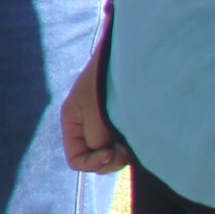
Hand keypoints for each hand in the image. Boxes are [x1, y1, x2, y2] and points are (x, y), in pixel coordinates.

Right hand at [62, 39, 130, 174]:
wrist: (131, 51)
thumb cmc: (108, 75)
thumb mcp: (94, 106)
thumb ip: (95, 134)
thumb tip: (103, 152)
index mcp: (74, 122)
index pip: (77, 159)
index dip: (93, 162)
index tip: (112, 152)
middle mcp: (88, 126)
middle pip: (95, 159)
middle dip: (111, 160)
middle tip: (126, 149)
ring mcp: (106, 123)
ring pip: (112, 153)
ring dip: (123, 153)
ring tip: (135, 141)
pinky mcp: (124, 120)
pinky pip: (124, 143)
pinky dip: (132, 145)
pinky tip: (141, 136)